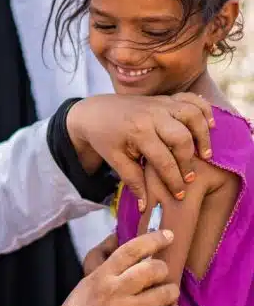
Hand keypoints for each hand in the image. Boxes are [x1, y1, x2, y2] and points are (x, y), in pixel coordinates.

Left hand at [67, 93, 213, 211]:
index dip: (173, 180)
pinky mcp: (166, 99)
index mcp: (138, 132)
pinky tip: (210, 125)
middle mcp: (152, 116)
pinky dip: (204, 110)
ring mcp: (160, 104)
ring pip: (192, 115)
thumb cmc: (105, 138)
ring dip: (203, 134)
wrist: (95, 112)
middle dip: (188, 160)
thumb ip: (132, 180)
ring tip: (205, 154)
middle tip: (189, 177)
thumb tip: (146, 206)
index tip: (179, 194)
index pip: (163, 160)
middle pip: (182, 137)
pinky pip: (191, 99)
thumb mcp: (115, 160)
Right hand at [85, 234, 175, 305]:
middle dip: (163, 268)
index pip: (131, 250)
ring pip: (164, 294)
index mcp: (102, 275)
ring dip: (171, 291)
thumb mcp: (87, 282)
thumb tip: (118, 241)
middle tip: (162, 271)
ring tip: (168, 292)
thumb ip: (106, 265)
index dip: (153, 239)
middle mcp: (116, 290)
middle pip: (152, 270)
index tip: (167, 235)